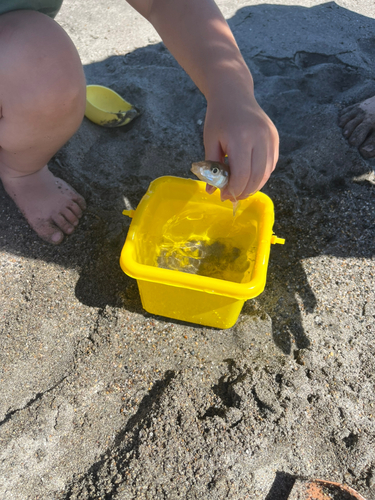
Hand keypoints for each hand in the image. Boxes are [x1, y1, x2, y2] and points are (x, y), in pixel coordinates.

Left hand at [203, 85, 278, 200]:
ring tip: (240, 190)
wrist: (234, 94)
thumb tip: (211, 192)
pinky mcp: (275, 138)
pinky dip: (261, 175)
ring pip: (266, 173)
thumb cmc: (219, 118)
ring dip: (254, 186)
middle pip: (257, 177)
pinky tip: (249, 177)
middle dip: (244, 191)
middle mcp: (260, 138)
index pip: (242, 174)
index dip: (234, 189)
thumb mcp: (210, 141)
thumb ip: (212, 167)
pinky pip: (271, 164)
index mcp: (241, 138)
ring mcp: (270, 138)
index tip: (224, 196)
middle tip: (232, 197)